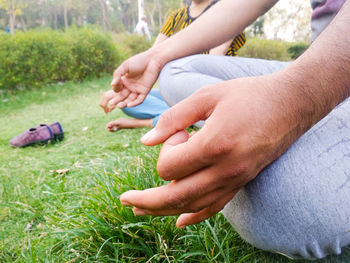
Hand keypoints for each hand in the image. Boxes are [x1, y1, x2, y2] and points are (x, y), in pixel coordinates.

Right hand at [99, 49, 162, 112]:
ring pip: (130, 100)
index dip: (115, 89)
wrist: (153, 60)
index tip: (115, 86)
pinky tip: (129, 105)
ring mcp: (138, 89)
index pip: (118, 88)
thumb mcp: (125, 66)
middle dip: (117, 100)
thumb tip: (112, 84)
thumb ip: (117, 74)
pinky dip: (134, 103)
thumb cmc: (139, 61)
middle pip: (122, 96)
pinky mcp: (145, 91)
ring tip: (119, 106)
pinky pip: (139, 100)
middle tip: (111, 104)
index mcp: (125, 80)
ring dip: (124, 103)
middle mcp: (131, 86)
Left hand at [120, 74, 307, 227]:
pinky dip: (195, 216)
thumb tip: (145, 141)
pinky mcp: (242, 181)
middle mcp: (226, 169)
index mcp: (215, 144)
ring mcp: (236, 179)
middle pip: (175, 196)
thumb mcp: (206, 96)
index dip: (166, 149)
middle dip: (146, 201)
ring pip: (193, 205)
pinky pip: (216, 206)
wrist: (291, 103)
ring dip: (164, 210)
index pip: (170, 166)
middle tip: (125, 201)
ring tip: (140, 210)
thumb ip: (173, 118)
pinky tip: (179, 222)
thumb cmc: (248, 94)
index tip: (180, 131)